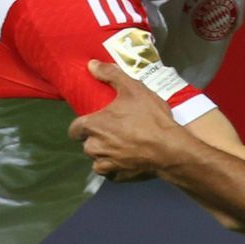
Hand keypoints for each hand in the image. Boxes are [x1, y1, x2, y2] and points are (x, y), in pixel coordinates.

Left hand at [71, 62, 185, 178]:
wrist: (170, 150)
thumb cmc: (150, 118)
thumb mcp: (133, 88)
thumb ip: (110, 75)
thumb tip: (91, 65)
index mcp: (93, 126)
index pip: (74, 129)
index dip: (82, 126)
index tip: (94, 122)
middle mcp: (94, 148)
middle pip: (86, 144)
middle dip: (96, 139)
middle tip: (113, 132)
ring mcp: (105, 165)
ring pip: (97, 160)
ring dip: (104, 154)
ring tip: (121, 146)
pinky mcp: (117, 178)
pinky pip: (109, 173)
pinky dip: (115, 167)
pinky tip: (127, 159)